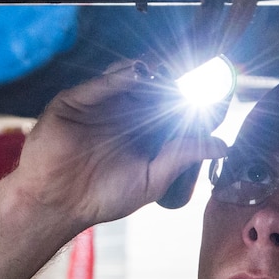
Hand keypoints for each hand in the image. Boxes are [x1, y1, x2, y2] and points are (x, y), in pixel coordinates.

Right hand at [7, 62, 227, 227]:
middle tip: (195, 77)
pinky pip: (99, 84)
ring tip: (167, 77)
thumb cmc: (100, 197)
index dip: (193, 99)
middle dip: (174, 81)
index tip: (218, 94)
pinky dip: (119, 76)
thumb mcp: (151, 179)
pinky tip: (137, 76)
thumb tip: (222, 145)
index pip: (173, 107)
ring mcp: (99, 105)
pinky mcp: (75, 102)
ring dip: (149, 74)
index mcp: (143, 132)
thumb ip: (182, 156)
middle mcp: (123, 114)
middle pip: (154, 86)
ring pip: (128, 77)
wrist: (57, 204)